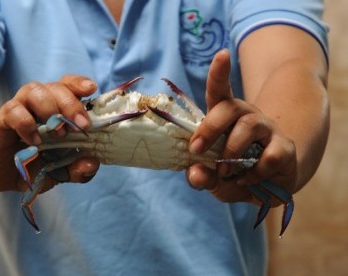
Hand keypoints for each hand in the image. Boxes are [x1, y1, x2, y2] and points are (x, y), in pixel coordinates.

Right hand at [0, 75, 99, 192]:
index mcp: (56, 108)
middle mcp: (38, 103)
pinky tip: (35, 141)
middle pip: (55, 86)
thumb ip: (78, 170)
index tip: (92, 89)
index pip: (69, 85)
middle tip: (82, 125)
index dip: (79, 83)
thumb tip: (92, 164)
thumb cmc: (31, 165)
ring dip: (50, 109)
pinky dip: (26, 124)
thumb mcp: (59, 173)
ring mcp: (19, 109)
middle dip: (71, 103)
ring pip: (34, 90)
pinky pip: (13, 111)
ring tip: (59, 134)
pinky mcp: (1, 121)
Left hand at [187, 50, 297, 204]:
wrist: (265, 188)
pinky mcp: (285, 148)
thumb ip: (200, 176)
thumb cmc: (232, 175)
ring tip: (225, 172)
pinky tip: (249, 179)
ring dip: (232, 151)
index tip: (222, 54)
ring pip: (250, 126)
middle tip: (197, 149)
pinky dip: (255, 172)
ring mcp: (267, 130)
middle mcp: (246, 117)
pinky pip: (270, 155)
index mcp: (224, 118)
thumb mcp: (211, 179)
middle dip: (210, 127)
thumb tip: (195, 174)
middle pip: (230, 106)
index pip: (220, 90)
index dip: (220, 72)